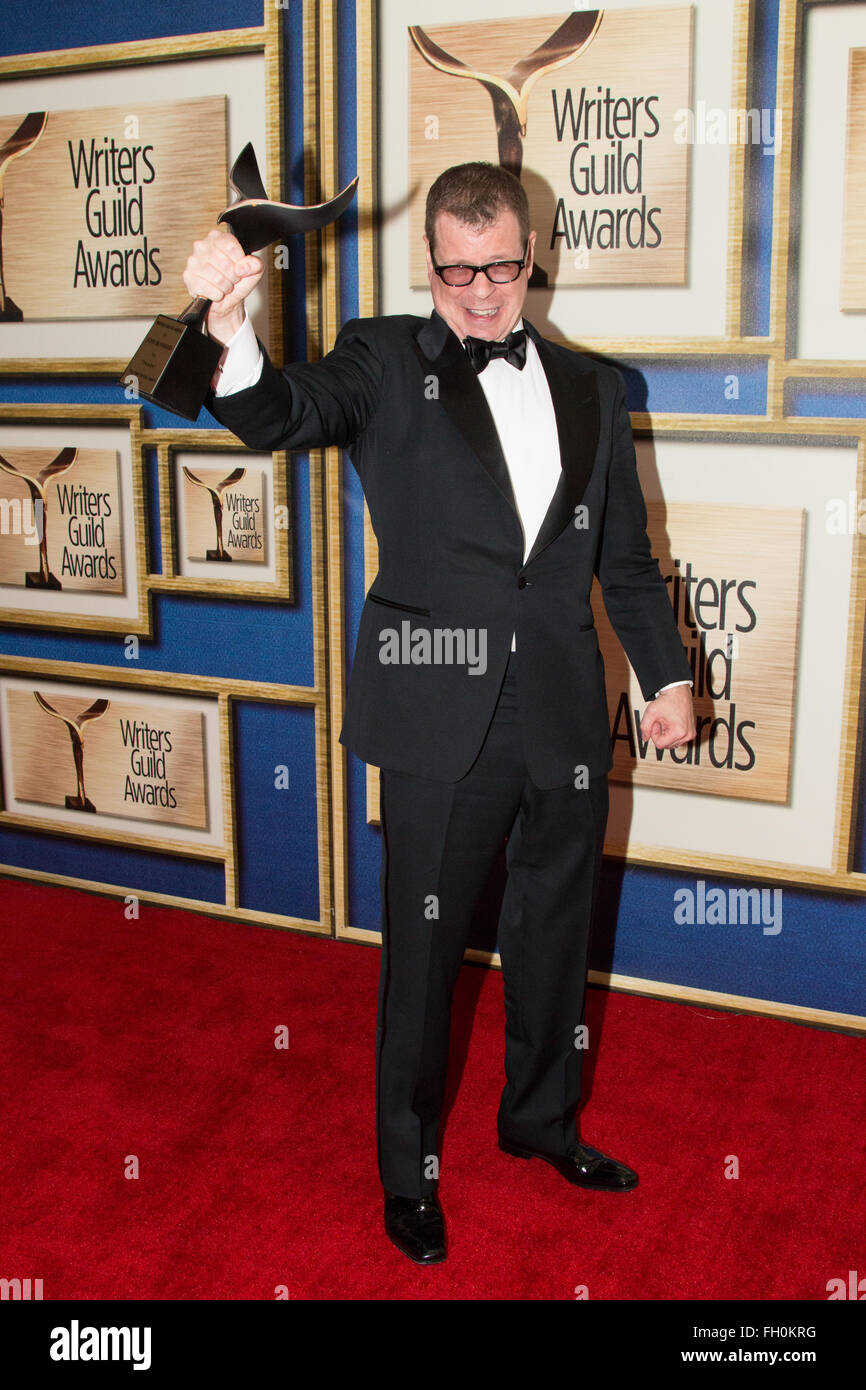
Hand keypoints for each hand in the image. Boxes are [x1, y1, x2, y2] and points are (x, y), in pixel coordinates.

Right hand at [182, 228, 264, 343]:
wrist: (226, 300)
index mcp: (218, 238)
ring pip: (217, 278)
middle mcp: (202, 246)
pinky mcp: (188, 277)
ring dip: (225, 287)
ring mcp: (193, 261)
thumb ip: (255, 264)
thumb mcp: (253, 271)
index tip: (239, 268)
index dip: (240, 262)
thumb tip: (243, 267)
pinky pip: (207, 288)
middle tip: (232, 279)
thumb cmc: (237, 282)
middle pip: (224, 263)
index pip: (231, 247)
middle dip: (233, 277)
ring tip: (225, 286)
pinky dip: (216, 294)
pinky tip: (216, 292)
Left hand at [640, 685, 695, 750]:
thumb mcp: (651, 713)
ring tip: (666, 721)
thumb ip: (644, 728)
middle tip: (660, 721)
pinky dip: (673, 733)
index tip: (655, 723)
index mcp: (679, 732)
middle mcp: (687, 735)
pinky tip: (671, 723)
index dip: (654, 734)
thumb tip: (645, 738)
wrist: (678, 691)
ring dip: (666, 735)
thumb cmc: (667, 700)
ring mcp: (691, 734)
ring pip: (672, 744)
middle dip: (660, 735)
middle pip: (666, 745)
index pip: (660, 744)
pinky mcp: (692, 732)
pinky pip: (678, 739)